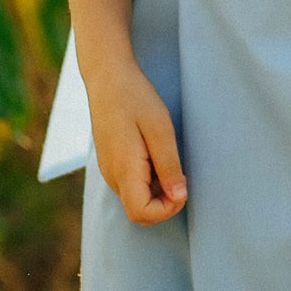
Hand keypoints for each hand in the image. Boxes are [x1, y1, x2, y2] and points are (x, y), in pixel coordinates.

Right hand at [84, 61, 187, 224]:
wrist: (107, 76)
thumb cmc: (136, 98)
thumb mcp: (160, 129)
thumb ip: (169, 165)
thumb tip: (179, 197)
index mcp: (123, 169)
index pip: (141, 213)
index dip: (167, 209)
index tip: (182, 186)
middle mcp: (112, 175)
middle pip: (138, 211)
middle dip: (164, 203)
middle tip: (180, 175)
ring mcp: (109, 169)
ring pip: (135, 199)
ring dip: (157, 191)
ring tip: (167, 158)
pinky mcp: (110, 162)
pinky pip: (130, 185)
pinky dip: (147, 181)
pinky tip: (156, 154)